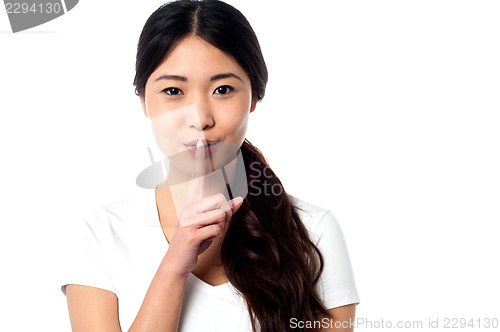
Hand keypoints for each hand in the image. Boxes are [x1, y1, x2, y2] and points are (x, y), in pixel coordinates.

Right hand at [164, 139, 243, 276]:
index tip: (200, 141)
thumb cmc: (195, 239)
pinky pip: (216, 228)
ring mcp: (189, 218)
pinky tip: (203, 241)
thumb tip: (238, 200)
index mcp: (192, 201)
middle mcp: (189, 205)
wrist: (177, 260)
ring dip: (220, 227)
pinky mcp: (191, 231)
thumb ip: (224, 211)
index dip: (200, 159)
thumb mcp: (210, 224)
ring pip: (221, 214)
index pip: (198, 176)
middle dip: (225, 216)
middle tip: (213, 227)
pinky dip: (215, 237)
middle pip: (221, 201)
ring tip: (208, 233)